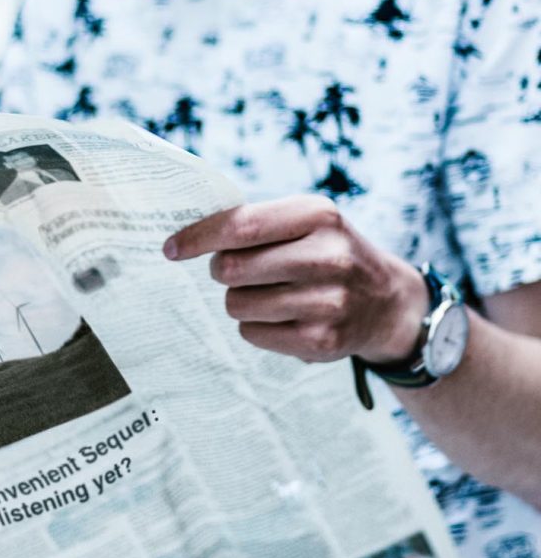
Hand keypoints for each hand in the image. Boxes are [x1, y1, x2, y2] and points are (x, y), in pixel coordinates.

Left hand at [163, 195, 428, 363]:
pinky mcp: (321, 341)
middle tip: (236, 271)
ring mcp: (327, 302)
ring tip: (268, 294)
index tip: (171, 248)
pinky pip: (252, 333)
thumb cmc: (329, 254)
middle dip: (221, 271)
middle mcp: (327, 257)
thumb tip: (186, 238)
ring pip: (237, 304)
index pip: (240, 226)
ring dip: (239, 300)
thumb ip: (255, 224)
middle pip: (231, 270)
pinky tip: (282, 317)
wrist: (387, 302)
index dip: (198, 237)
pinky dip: (255, 326)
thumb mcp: (308, 223)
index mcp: (319, 216)